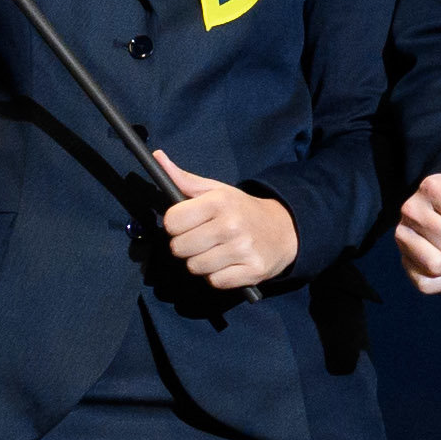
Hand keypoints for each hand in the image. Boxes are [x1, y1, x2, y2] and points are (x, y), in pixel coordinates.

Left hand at [155, 156, 297, 290]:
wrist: (283, 229)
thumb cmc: (241, 210)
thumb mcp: (216, 190)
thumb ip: (185, 179)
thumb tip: (157, 157)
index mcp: (219, 202)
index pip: (172, 221)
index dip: (175, 225)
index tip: (187, 224)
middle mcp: (231, 225)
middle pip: (179, 248)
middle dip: (185, 246)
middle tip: (201, 239)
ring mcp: (243, 250)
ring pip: (195, 267)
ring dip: (200, 262)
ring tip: (215, 251)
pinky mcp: (252, 271)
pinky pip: (215, 282)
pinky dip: (217, 276)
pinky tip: (227, 264)